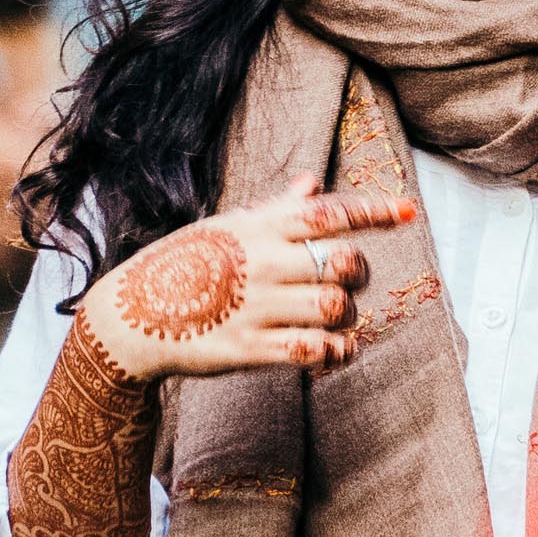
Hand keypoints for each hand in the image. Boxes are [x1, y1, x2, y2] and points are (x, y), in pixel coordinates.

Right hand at [80, 178, 414, 383]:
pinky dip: (334, 353)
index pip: (329, 212)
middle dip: (356, 274)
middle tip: (346, 283)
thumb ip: (275, 210)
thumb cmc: (184, 265)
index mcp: (258, 228)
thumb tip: (310, 184)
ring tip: (337, 322)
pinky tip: (331, 352)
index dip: (374, 211)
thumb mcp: (226, 228)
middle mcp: (261, 263)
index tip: (407, 212)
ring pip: (335, 308)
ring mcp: (255, 307)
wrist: (130, 316)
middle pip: (342, 263)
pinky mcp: (248, 349)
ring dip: (348, 317)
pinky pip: (312, 350)